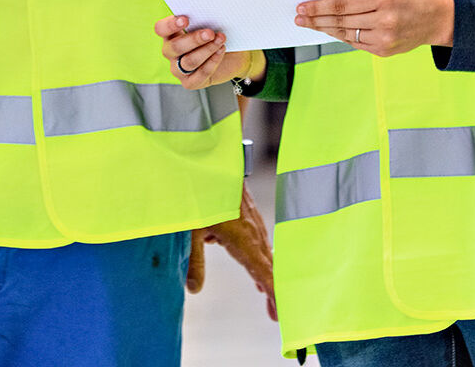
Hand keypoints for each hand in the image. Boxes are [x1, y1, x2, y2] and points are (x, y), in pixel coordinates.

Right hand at [154, 15, 261, 90]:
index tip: (186, 19)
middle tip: (210, 33)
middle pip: (175, 47)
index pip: (160, 29)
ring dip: (207, 50)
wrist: (232, 56)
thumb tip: (208, 10)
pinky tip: (221, 51)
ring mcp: (178, 69)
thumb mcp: (208, 25)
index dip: (170, 25)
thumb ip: (202, 19)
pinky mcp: (190, 82)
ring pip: (189, 61)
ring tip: (220, 40)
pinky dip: (212, 62)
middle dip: (194, 39)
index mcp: (170, 35)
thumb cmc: (216, 36)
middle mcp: (171, 53)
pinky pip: (200, 74)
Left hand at [188, 185, 276, 319]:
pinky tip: (253, 264)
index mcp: (244, 240)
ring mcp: (253, 222)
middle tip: (276, 316)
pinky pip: (257, 240)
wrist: (209, 157)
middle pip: (269, 267)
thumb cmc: (200, 191)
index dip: (275, 296)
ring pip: (264, 253)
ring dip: (266, 274)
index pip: (265, 274)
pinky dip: (259, 257)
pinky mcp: (249, 213)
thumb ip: (195, 261)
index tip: (283, 315)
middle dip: (273, 291)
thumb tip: (194, 290)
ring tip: (267, 296)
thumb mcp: (192, 229)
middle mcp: (254, 233)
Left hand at [295, 0, 454, 55]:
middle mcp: (384, 19)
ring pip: (346, 34)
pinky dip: (341, 36)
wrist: (437, 18)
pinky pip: (356, 43)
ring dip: (324, 29)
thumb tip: (332, 4)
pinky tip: (328, 31)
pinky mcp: (384, 51)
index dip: (319, 6)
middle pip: (340, 21)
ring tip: (308, 24)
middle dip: (315, 19)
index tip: (302, 6)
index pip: (342, 4)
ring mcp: (384, 38)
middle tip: (298, 16)